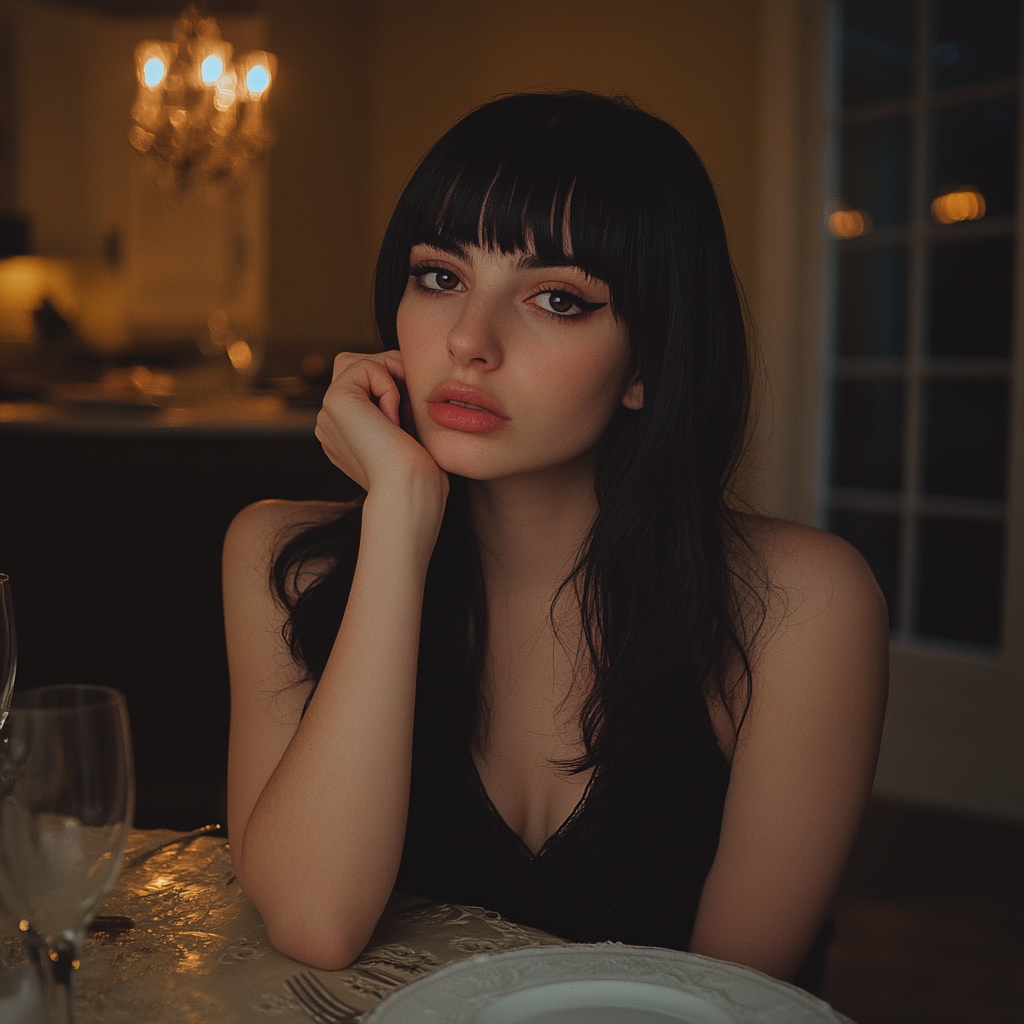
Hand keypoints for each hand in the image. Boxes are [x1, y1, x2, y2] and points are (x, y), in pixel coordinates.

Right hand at [315, 351, 446, 500]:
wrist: (409, 489)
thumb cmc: (419, 471)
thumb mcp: (408, 431)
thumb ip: (396, 403)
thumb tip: (399, 367)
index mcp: (345, 433)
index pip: (363, 385)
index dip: (393, 384)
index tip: (411, 413)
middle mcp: (331, 424)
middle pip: (355, 367)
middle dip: (389, 370)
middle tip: (410, 399)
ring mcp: (328, 414)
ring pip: (357, 361)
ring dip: (389, 373)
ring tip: (401, 409)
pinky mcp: (334, 401)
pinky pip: (364, 365)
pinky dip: (387, 384)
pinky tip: (392, 417)